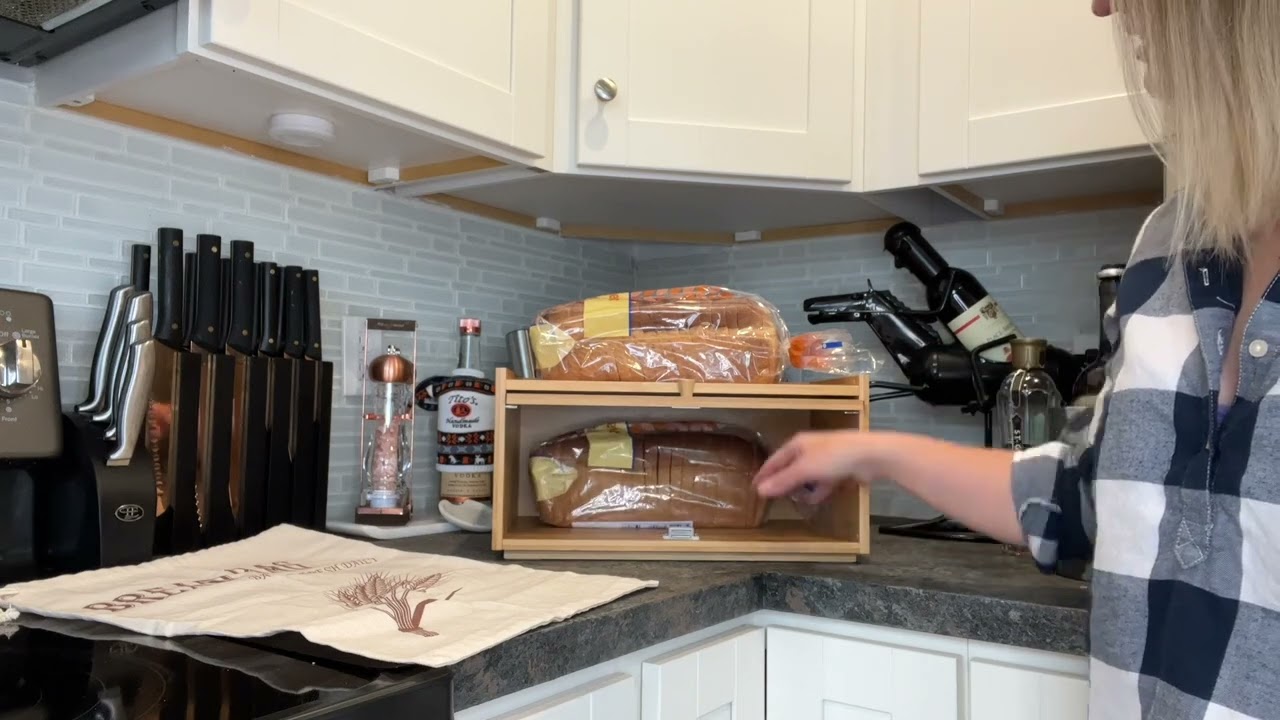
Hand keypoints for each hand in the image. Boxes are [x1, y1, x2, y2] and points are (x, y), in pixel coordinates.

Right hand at [753, 430, 880, 503]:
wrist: (870, 455)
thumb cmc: (833, 457)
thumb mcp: (805, 469)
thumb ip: (783, 480)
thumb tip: (760, 491)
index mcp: (797, 444)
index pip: (775, 460)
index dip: (765, 473)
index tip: (754, 487)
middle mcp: (809, 449)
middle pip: (791, 468)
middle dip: (784, 482)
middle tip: (774, 498)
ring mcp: (826, 459)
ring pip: (808, 476)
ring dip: (803, 488)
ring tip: (795, 501)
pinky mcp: (839, 469)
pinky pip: (823, 481)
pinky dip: (819, 490)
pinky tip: (816, 500)